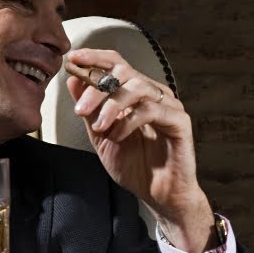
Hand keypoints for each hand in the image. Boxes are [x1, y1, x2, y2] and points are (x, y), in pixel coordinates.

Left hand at [65, 48, 214, 252]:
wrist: (158, 195)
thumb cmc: (135, 166)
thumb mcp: (101, 136)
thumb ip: (90, 109)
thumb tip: (74, 79)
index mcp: (136, 94)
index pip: (117, 63)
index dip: (95, 57)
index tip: (73, 58)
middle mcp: (154, 94)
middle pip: (125, 71)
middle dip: (98, 87)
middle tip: (81, 110)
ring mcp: (169, 106)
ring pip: (138, 87)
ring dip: (112, 105)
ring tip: (99, 127)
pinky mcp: (179, 122)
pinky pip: (151, 110)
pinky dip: (129, 121)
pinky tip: (117, 135)